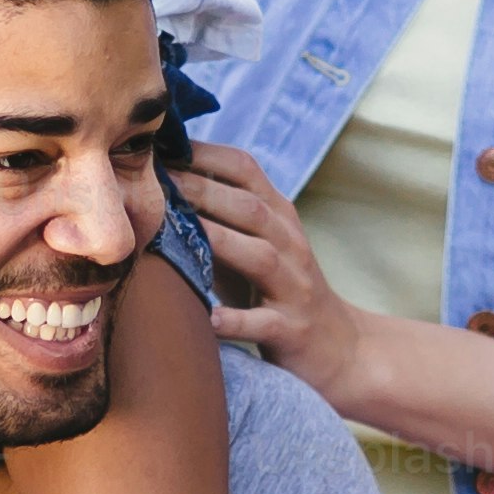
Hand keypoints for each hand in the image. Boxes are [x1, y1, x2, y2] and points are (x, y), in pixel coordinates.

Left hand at [175, 141, 374, 405]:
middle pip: (250, 208)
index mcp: (280, 217)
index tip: (162, 146)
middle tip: (154, 182)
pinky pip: (264, 322)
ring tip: (173, 234)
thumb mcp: (257, 246)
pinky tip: (209, 319)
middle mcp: (291, 245)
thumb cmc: (280, 291)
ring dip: (217, 241)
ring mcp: (295, 287)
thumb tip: (156, 188)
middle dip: (202, 191)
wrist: (339, 348)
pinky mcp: (292, 329)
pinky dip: (236, 320)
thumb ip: (219, 219)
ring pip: (260, 256)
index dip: (205, 155)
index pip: (247, 170)